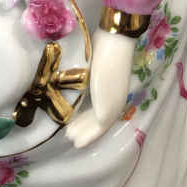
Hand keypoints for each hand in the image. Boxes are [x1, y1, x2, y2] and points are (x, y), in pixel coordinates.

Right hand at [67, 29, 134, 148]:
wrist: (113, 45)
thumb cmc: (103, 47)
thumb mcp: (93, 64)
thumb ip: (86, 74)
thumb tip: (73, 77)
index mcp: (114, 87)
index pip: (101, 106)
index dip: (87, 115)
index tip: (74, 119)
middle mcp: (116, 99)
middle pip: (99, 119)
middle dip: (83, 126)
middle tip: (70, 132)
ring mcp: (113, 105)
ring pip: (97, 126)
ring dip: (83, 133)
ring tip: (70, 137)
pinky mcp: (108, 110)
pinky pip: (97, 129)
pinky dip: (87, 136)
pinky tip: (76, 141)